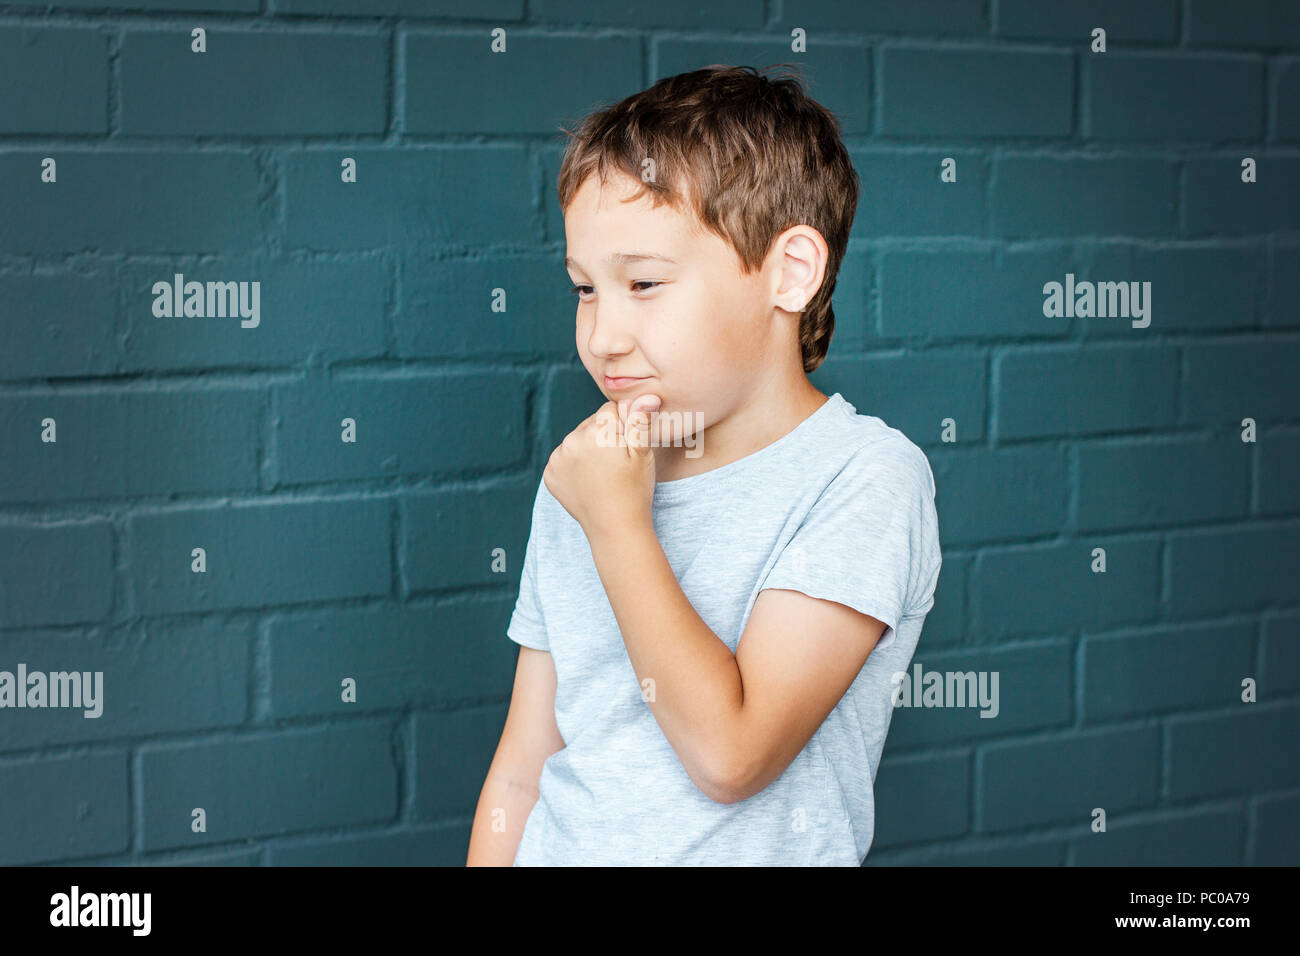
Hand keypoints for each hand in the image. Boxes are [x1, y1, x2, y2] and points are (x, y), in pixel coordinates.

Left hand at [544, 393, 661, 535]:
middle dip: (603, 436)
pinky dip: (573, 465)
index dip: (623, 426)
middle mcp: (571, 441)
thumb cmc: (635, 490)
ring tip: (602, 473)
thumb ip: (640, 421)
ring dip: (587, 449)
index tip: (626, 448)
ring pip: (576, 440)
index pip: (609, 410)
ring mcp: (557, 459)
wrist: (615, 527)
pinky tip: (588, 480)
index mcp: (596, 431)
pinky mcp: (550, 474)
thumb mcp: (643, 453)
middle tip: (615, 463)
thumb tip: (647, 395)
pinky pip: (564, 458)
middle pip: (590, 424)